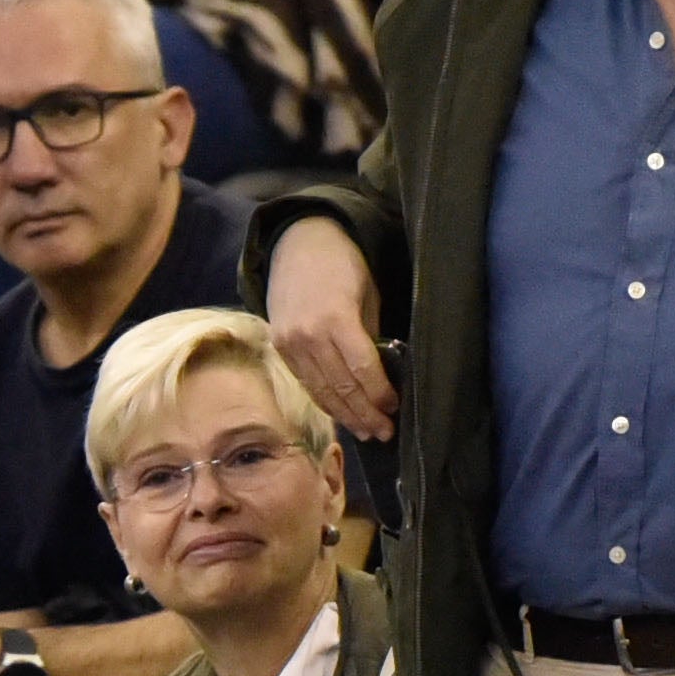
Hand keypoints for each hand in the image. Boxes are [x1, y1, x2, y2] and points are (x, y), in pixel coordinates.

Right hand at [263, 216, 395, 441]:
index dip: (379, 394)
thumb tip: (381, 374)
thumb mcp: (367, 295)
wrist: (297, 243)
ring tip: (365, 432)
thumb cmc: (343, 265)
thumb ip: (370, 335)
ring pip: (321, 390)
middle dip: (365, 413)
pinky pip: (305, 382)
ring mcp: (290, 343)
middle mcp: (309, 336)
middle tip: (384, 432)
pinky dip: (324, 400)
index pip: (362, 369)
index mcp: (336, 319)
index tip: (394, 408)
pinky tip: (340, 413)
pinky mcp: (280, 347)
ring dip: (345, 415)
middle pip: (342, 386)